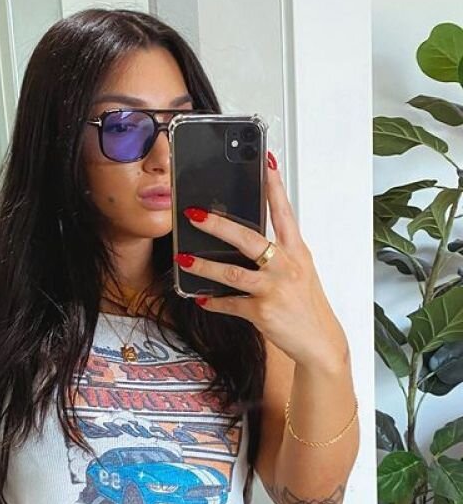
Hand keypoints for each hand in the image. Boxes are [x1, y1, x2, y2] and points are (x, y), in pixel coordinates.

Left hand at [173, 153, 347, 370]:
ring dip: (204, 265)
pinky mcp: (262, 312)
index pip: (284, 212)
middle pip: (249, 238)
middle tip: (195, 215)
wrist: (319, 341)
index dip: (274, 186)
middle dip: (219, 225)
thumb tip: (245, 238)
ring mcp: (274, 289)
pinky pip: (230, 304)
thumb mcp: (300, 271)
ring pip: (232, 272)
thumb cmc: (306, 304)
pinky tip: (202, 297)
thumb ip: (278, 253)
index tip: (265, 161)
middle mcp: (286, 266)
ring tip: (184, 258)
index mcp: (297, 251)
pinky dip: (214, 301)